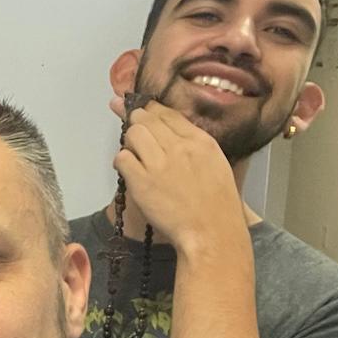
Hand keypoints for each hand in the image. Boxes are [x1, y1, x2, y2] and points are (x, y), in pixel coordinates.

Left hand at [112, 100, 251, 262]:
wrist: (211, 232)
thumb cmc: (216, 204)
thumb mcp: (214, 163)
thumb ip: (193, 145)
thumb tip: (169, 132)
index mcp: (200, 141)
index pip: (168, 114)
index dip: (150, 108)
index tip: (138, 105)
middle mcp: (179, 147)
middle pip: (146, 119)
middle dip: (134, 118)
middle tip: (127, 118)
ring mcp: (159, 163)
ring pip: (132, 134)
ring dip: (129, 141)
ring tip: (135, 154)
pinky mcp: (141, 181)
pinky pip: (122, 158)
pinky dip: (122, 162)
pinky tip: (129, 171)